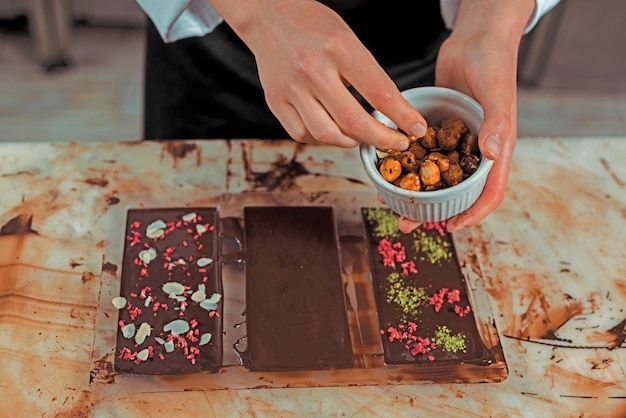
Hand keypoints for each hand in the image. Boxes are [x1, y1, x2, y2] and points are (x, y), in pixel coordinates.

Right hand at [209, 0, 427, 149]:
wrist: (269, 16)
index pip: (380, 92)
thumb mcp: (348, 38)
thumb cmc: (313, 25)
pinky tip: (332, 130)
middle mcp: (313, 70)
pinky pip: (302, 134)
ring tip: (362, 137)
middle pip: (354, 122)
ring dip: (351, 142)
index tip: (416, 130)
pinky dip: (322, 139)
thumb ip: (366, 73)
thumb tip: (389, 112)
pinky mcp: (276, 101)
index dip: (402, 117)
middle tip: (396, 143)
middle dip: (382, 139)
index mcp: (339, 48)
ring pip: (328, 134)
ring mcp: (291, 88)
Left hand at [399, 0, 533, 233]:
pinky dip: (407, 167)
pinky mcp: (437, 129)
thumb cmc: (494, 62)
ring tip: (389, 204)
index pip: (490, 192)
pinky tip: (385, 172)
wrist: (475, 38)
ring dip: (415, 194)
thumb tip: (491, 155)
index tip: (450, 227)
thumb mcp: (497, 92)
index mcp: (496, 149)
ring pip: (436, 177)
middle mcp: (475, 150)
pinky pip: (422, 154)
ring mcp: (455, 141)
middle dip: (433, 212)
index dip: (473, 214)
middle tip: (406, 225)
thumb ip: (497, 123)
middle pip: (457, 192)